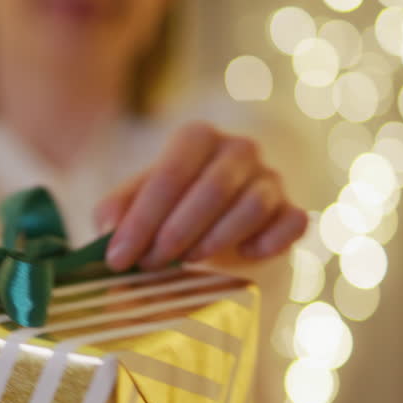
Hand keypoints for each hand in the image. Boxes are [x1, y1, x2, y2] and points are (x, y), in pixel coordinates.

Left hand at [95, 121, 308, 271]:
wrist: (207, 231)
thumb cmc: (164, 213)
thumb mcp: (131, 208)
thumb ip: (115, 213)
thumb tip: (109, 232)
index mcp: (197, 138)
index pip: (171, 174)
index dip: (142, 219)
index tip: (118, 258)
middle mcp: (239, 150)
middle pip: (213, 188)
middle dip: (176, 232)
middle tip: (150, 264)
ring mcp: (270, 180)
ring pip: (252, 206)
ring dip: (215, 239)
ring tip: (188, 260)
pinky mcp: (292, 211)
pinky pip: (293, 223)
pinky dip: (269, 242)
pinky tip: (245, 256)